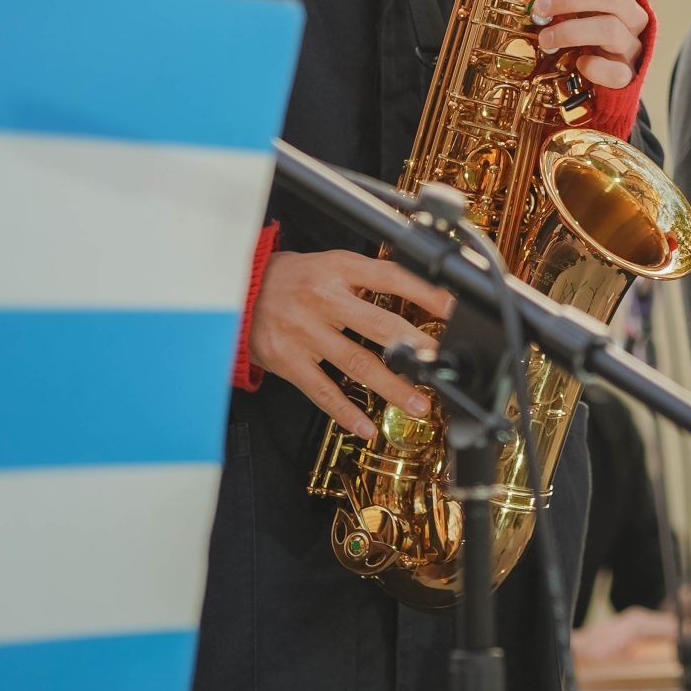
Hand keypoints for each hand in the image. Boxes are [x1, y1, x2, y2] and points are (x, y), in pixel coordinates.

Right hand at [248, 248, 455, 438]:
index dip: (426, 293)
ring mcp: (305, 332)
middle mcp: (324, 300)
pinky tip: (367, 427)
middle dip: (416, 347)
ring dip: (392, 387)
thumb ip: (369, 278)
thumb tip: (419, 293)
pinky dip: (346, 412)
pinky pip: (322, 390)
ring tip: (419, 404)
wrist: (235, 291)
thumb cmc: (291, 278)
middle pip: (379, 325)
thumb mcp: (330, 264)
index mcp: (340, 269)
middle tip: (442, 363)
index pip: (392, 277)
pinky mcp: (287, 360)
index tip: (454, 310)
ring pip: (356, 363)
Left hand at [529, 0, 649, 89]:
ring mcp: (632, 43)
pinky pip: (616, 71)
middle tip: (538, 7)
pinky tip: (579, 65)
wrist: (606, 73)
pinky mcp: (628, 73)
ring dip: (570, 32)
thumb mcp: (579, 4)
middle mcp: (632, 11)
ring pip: (610, 29)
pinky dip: (594, 67)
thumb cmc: (587, 29)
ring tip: (544, 39)